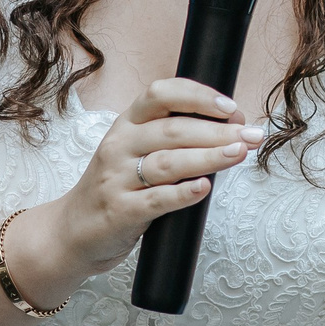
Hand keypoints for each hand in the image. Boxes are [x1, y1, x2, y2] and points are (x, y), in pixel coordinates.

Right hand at [49, 78, 264, 277]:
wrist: (73, 231)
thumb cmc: (118, 186)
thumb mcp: (136, 150)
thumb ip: (175, 137)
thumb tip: (233, 127)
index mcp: (127, 123)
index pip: (160, 95)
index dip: (197, 96)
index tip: (230, 107)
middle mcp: (120, 145)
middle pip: (174, 131)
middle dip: (218, 131)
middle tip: (252, 135)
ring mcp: (117, 179)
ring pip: (168, 163)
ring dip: (208, 157)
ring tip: (238, 154)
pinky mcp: (120, 211)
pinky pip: (156, 200)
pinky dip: (183, 194)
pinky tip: (204, 188)